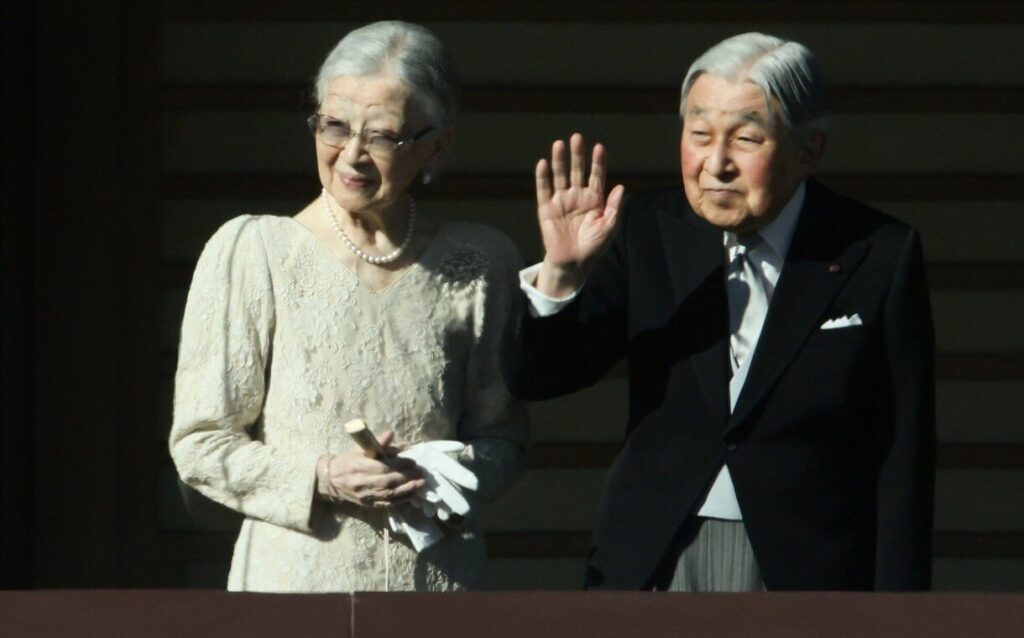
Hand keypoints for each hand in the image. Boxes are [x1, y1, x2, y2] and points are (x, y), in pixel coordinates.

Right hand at [317, 431, 425, 507]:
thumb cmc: (347, 461)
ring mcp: (364, 496)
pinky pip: (387, 504)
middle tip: (421, 472)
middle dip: (407, 477)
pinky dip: (401, 499)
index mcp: (357, 467)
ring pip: (389, 495)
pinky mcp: (368, 504)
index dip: (399, 466)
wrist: (330, 480)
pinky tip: (412, 494)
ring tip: (421, 484)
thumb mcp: (358, 448)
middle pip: (387, 482)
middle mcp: (361, 483)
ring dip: (408, 490)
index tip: (412, 462)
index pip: (381, 468)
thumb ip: (376, 443)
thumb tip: (391, 434)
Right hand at [534, 132, 624, 296]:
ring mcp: (561, 201)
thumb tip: (621, 187)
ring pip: (560, 176)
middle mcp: (577, 196)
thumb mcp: (608, 227)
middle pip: (577, 171)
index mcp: (593, 199)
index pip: (596, 176)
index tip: (599, 147)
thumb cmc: (593, 247)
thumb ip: (613, 207)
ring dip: (560, 161)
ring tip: (559, 144)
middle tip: (577, 137)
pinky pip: (544, 190)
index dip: (597, 162)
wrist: (573, 263)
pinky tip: (543, 163)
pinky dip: (543, 177)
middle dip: (577, 155)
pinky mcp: (546, 209)